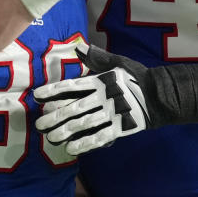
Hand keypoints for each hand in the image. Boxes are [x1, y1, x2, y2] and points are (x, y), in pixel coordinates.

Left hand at [35, 46, 152, 154]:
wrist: (160, 96)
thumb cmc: (135, 78)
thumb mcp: (118, 63)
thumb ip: (97, 57)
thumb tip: (79, 47)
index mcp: (101, 81)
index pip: (73, 86)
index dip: (54, 91)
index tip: (37, 96)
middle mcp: (104, 97)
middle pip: (75, 108)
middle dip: (56, 116)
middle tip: (39, 124)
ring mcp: (112, 113)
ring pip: (85, 124)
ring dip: (66, 132)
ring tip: (50, 138)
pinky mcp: (121, 127)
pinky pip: (100, 137)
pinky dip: (85, 143)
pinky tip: (71, 149)